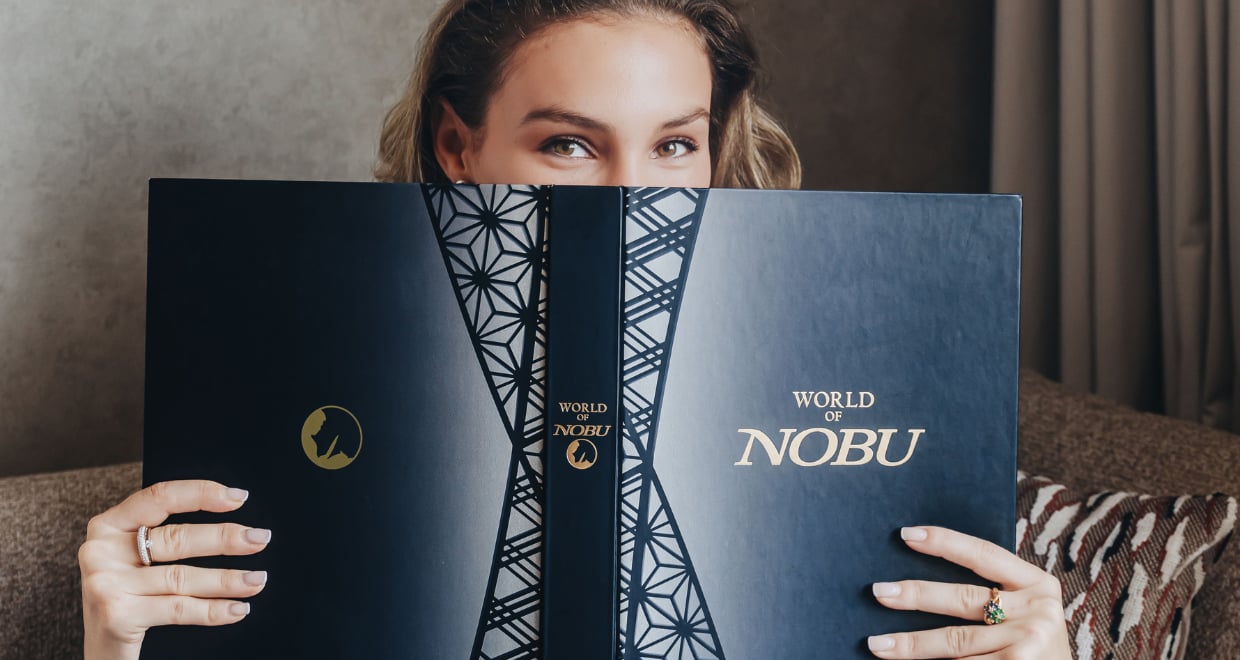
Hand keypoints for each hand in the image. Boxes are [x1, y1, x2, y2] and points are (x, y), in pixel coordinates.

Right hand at [78, 480, 271, 659]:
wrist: (102, 651)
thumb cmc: (129, 597)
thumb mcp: (137, 560)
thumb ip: (167, 536)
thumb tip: (233, 524)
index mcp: (108, 526)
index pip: (160, 497)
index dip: (201, 493)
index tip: (239, 498)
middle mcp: (100, 551)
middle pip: (176, 538)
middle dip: (225, 538)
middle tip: (260, 539)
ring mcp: (106, 583)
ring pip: (181, 576)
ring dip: (227, 579)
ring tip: (257, 580)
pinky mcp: (116, 614)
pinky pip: (178, 608)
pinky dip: (213, 610)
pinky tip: (237, 609)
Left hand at [868, 526, 1070, 658]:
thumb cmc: (1034, 645)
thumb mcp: (1026, 611)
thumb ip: (993, 594)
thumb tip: (921, 582)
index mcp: (1038, 584)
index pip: (983, 554)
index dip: (944, 542)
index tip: (906, 534)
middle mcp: (1037, 610)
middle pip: (963, 598)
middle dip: (916, 595)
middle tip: (878, 592)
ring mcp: (1028, 642)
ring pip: (955, 641)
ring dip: (911, 644)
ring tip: (878, 644)